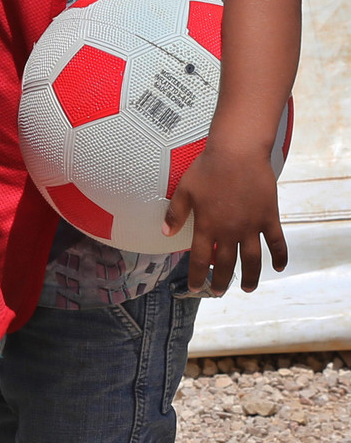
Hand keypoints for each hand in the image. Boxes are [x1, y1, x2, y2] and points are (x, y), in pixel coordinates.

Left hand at [166, 139, 288, 294]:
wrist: (237, 154)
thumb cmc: (208, 169)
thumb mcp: (184, 189)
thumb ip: (175, 213)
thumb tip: (165, 233)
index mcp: (207, 226)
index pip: (200, 259)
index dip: (197, 276)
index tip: (195, 288)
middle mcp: (229, 231)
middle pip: (226, 265)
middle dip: (221, 282)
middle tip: (219, 292)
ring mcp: (252, 226)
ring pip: (252, 261)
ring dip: (250, 277)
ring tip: (247, 288)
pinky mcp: (269, 218)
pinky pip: (277, 243)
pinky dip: (280, 257)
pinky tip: (278, 268)